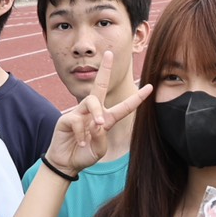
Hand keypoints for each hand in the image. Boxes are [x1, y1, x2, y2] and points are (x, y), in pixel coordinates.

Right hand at [42, 51, 151, 174]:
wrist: (66, 163)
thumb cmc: (83, 155)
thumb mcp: (99, 150)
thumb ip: (101, 138)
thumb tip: (97, 122)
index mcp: (106, 119)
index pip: (124, 107)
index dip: (137, 98)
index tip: (149, 87)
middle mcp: (93, 112)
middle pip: (99, 85)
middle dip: (105, 69)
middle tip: (109, 53)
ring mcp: (79, 113)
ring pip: (91, 101)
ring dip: (97, 112)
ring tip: (99, 125)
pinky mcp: (66, 119)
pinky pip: (76, 120)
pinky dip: (81, 133)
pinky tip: (80, 143)